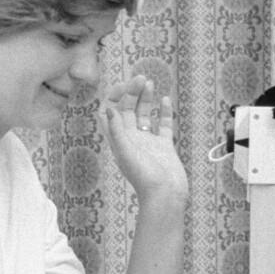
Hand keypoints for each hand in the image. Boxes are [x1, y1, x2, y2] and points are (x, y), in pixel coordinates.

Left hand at [102, 77, 187, 209]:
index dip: (114, 98)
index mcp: (118, 141)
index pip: (109, 114)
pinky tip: (165, 99)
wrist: (166, 196)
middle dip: (132, 93)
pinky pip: (162, 125)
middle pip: (127, 110)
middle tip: (141, 78)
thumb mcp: (127, 153)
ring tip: (149, 83)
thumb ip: (116, 131)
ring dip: (145, 98)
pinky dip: (163, 111)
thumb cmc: (145, 178)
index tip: (125, 87)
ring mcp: (148, 142)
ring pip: (144, 115)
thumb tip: (108, 108)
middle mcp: (131, 140)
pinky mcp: (164, 146)